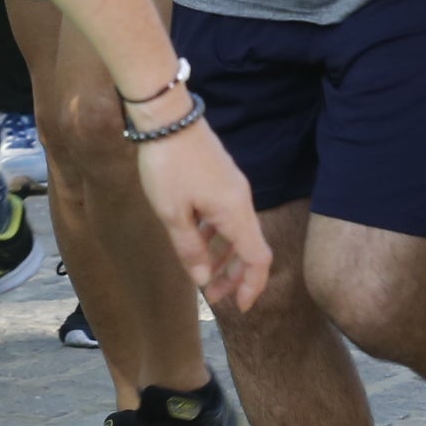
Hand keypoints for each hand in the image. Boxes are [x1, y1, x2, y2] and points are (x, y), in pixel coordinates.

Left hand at [132, 110, 270, 312]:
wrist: (167, 117)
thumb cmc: (168, 166)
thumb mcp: (172, 214)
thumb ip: (190, 249)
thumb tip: (204, 279)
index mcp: (235, 213)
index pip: (258, 259)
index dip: (252, 286)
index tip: (239, 307)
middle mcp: (241, 202)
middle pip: (250, 248)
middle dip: (234, 276)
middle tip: (213, 298)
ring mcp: (233, 188)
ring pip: (237, 232)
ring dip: (224, 257)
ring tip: (203, 275)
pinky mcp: (222, 179)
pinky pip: (227, 216)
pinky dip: (217, 236)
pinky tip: (197, 241)